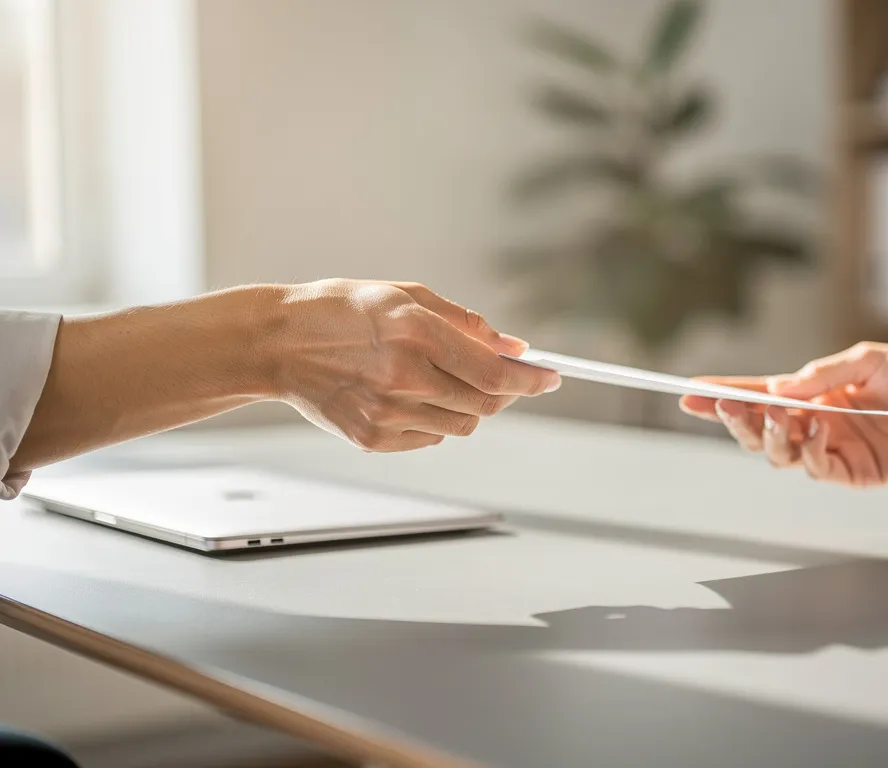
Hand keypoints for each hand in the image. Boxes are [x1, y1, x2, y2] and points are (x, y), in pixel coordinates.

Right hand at [272, 279, 559, 451]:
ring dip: (470, 406)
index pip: (493, 370)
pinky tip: (409, 395)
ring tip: (440, 379)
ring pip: (463, 425)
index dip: (531, 378)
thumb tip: (514, 347)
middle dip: (505, 393)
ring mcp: (386, 412)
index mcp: (414, 331)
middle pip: (485, 404)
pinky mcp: (373, 438)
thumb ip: (465, 322)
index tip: (552, 378)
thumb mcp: (404, 296)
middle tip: (503, 378)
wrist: (276, 344)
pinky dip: (436, 420)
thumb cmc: (341, 311)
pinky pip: (431, 437)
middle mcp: (403, 375)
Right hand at [679, 343, 887, 485]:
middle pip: (758, 429)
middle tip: (728, 407)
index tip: (687, 392)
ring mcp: (833, 449)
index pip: (757, 394)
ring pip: (780, 454)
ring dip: (770, 437)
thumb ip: (822, 373)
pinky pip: (818, 469)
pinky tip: (813, 431)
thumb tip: (778, 387)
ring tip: (776, 418)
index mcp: (812, 392)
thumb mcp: (867, 359)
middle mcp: (815, 422)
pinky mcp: (856, 473)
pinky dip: (808, 452)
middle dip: (735, 419)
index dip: (721, 395)